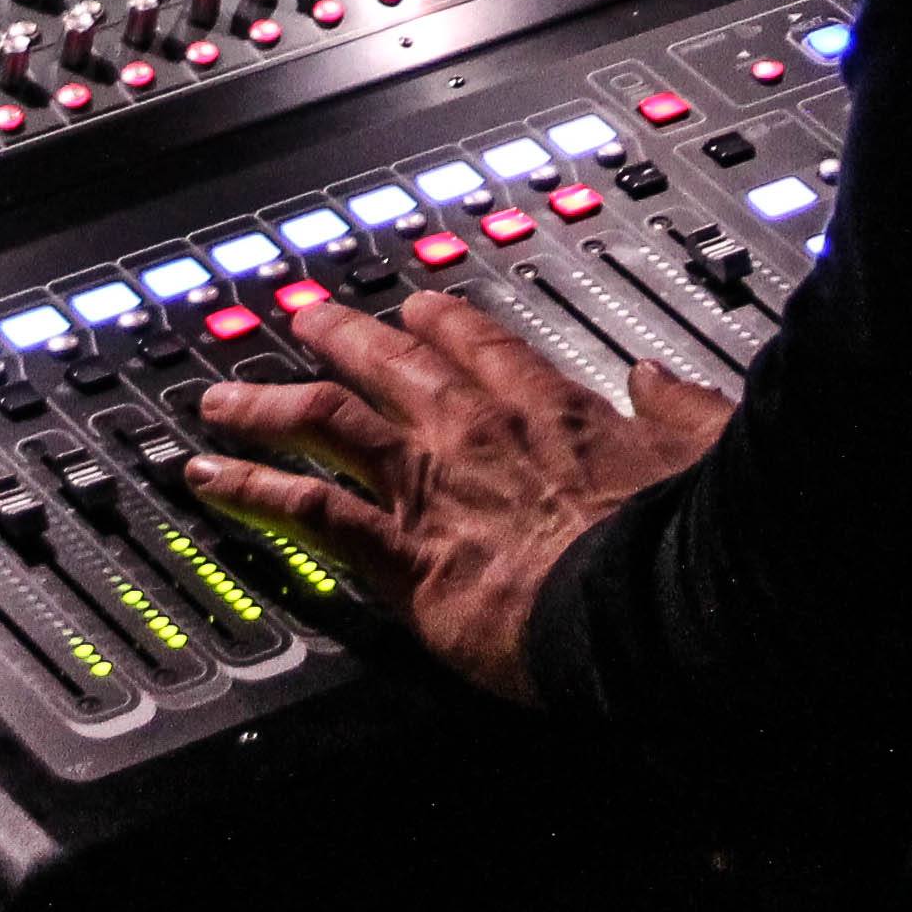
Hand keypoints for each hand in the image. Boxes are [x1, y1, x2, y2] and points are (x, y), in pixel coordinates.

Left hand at [189, 297, 728, 703]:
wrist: (650, 604)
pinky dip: (253, 491)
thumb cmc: (682, 536)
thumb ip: (677, 407)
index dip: (440, 321)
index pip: (479, 342)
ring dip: (268, 403)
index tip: (417, 307)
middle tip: (300, 319)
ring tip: (221, 397)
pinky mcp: (403, 553)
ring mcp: (429, 486)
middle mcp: (475, 430)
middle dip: (338, 336)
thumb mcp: (701, 446)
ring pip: (328, 420)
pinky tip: (210, 481)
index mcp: (549, 404)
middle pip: (387, 362)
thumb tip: (661, 380)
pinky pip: (309, 511)